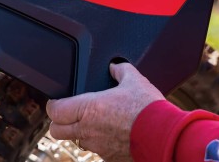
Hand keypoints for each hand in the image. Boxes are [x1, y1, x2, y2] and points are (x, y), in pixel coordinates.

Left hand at [46, 62, 163, 161]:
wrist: (164, 136)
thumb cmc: (148, 109)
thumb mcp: (135, 81)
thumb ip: (121, 71)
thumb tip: (115, 66)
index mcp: (88, 108)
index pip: (55, 111)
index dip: (54, 106)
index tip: (57, 102)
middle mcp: (88, 130)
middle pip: (56, 131)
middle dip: (59, 122)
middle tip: (68, 114)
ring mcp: (98, 147)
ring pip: (77, 141)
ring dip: (80, 133)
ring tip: (94, 124)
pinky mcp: (110, 158)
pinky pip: (97, 151)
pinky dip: (100, 143)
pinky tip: (113, 135)